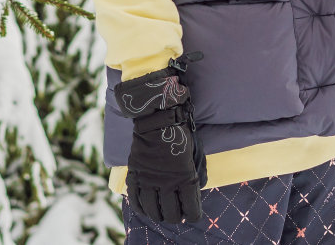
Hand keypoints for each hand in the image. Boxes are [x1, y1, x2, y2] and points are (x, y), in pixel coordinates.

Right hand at [112, 51, 207, 223]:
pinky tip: (145, 207)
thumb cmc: (181, 134)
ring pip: (153, 211)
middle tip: (176, 212)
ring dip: (158, 214)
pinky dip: (140, 207)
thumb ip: (198, 173)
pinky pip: (135, 199)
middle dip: (176, 216)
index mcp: (185, 179)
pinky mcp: (136, 175)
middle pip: (171, 215)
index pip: (191, 209)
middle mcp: (167, 184)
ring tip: (161, 211)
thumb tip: (198, 188)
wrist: (158, 118)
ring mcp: (149, 181)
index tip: (191, 212)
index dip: (192, 214)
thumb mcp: (196, 153)